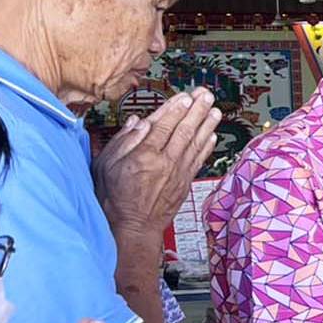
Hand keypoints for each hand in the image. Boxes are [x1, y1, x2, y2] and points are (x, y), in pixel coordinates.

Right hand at [94, 89, 220, 240]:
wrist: (132, 226)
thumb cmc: (114, 197)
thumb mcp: (106, 165)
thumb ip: (123, 141)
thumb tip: (138, 121)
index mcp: (144, 155)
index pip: (163, 126)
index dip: (176, 109)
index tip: (185, 96)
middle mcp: (165, 162)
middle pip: (184, 130)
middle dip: (197, 111)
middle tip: (206, 95)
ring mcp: (177, 173)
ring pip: (195, 144)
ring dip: (207, 126)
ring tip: (215, 111)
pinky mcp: (185, 183)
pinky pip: (198, 161)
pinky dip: (207, 148)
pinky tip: (213, 136)